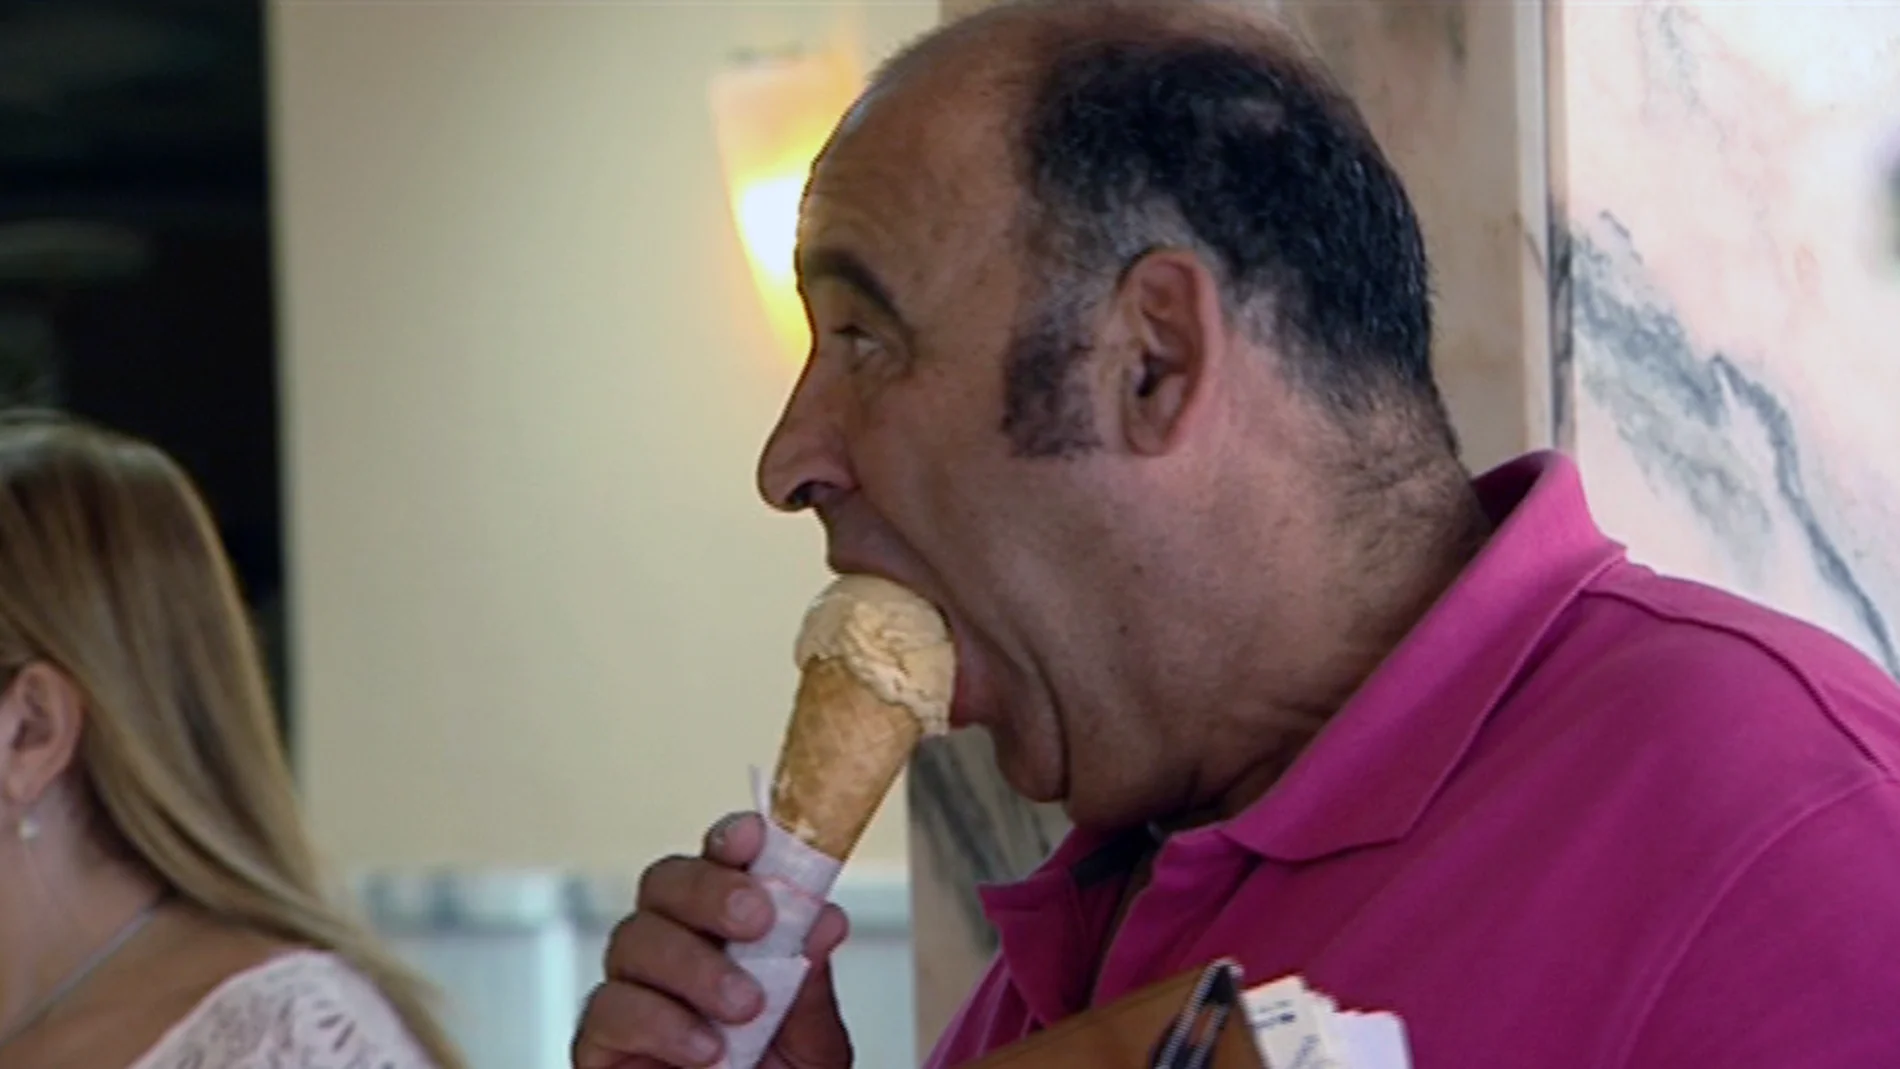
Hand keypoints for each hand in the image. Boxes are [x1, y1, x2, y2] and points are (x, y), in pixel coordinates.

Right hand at [572, 812, 853, 1068]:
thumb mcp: (813, 1042)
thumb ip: (811, 983)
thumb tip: (823, 918)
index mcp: (726, 932)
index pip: (716, 862)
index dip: (730, 840)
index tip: (756, 837)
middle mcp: (672, 947)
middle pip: (663, 882)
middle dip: (710, 891)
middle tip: (757, 920)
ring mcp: (632, 990)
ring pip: (635, 938)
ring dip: (695, 965)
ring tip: (744, 1007)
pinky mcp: (600, 1042)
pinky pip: (611, 1007)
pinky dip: (662, 1021)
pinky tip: (705, 1049)